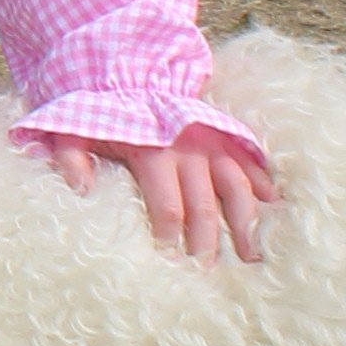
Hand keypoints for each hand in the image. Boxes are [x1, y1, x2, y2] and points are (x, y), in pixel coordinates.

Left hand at [41, 124, 277, 264]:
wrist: (131, 72)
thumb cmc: (103, 111)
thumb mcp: (74, 128)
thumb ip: (71, 157)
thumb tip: (81, 191)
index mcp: (153, 152)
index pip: (166, 206)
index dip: (169, 238)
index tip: (171, 265)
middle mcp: (189, 149)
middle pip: (203, 206)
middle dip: (206, 243)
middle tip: (208, 274)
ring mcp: (213, 142)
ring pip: (236, 188)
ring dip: (245, 224)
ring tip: (251, 256)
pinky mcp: (226, 136)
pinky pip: (250, 162)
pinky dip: (264, 184)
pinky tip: (274, 209)